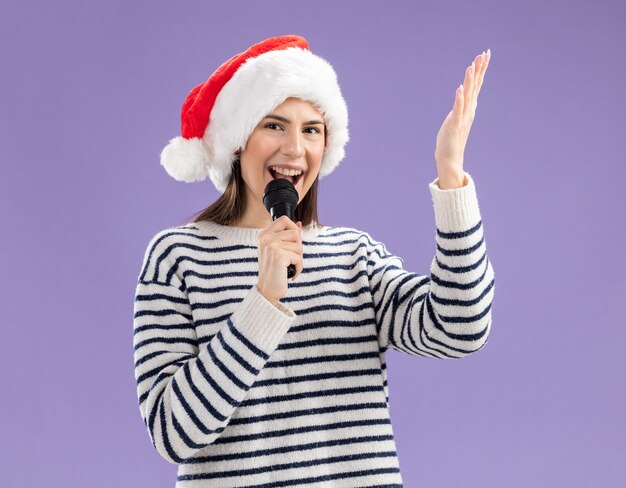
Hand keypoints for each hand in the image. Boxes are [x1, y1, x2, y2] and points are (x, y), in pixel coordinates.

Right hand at [256, 216, 302, 305]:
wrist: (267, 290)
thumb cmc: (274, 271)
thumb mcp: (278, 250)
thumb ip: (287, 236)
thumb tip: (299, 223)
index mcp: (264, 235)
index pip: (284, 219)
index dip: (294, 228)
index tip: (292, 241)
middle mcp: (266, 238)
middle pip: (295, 233)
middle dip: (297, 247)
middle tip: (289, 258)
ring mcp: (272, 246)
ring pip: (299, 246)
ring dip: (298, 259)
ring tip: (287, 266)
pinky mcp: (279, 256)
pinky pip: (299, 258)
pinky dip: (298, 267)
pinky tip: (289, 273)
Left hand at [434, 49, 490, 179]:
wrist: (450, 158)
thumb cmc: (451, 139)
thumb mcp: (455, 118)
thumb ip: (460, 107)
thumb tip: (462, 97)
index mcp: (469, 107)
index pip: (476, 85)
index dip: (481, 70)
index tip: (484, 55)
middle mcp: (468, 110)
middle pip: (475, 86)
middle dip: (479, 70)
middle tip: (484, 54)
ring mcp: (462, 117)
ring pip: (468, 96)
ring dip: (470, 81)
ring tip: (471, 66)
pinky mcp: (454, 125)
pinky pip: (457, 110)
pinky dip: (459, 99)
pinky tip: (460, 88)